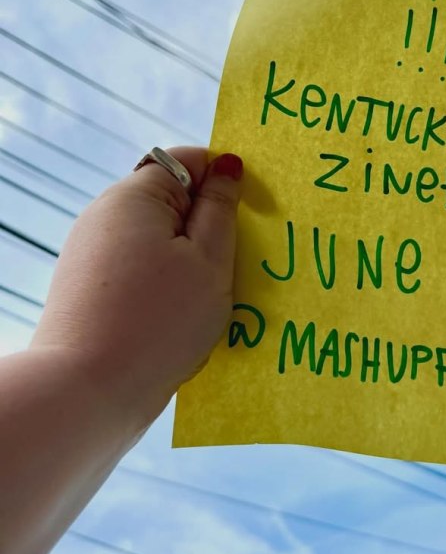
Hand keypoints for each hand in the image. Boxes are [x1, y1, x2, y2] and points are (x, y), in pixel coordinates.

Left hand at [31, 147, 242, 433]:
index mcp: (135, 196)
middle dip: (208, 226)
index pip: (189, 160)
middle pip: (173, 200)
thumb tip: (228, 166)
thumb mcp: (209, 261)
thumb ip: (221, 208)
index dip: (225, 178)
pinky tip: (181, 318)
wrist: (85, 393)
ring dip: (189, 260)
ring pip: (158, 240)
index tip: (251, 213)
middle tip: (239, 264)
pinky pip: (140, 270)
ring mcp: (93, 252)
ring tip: (211, 299)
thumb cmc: (158, 324)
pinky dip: (166, 284)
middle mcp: (106, 215)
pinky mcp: (90, 288)